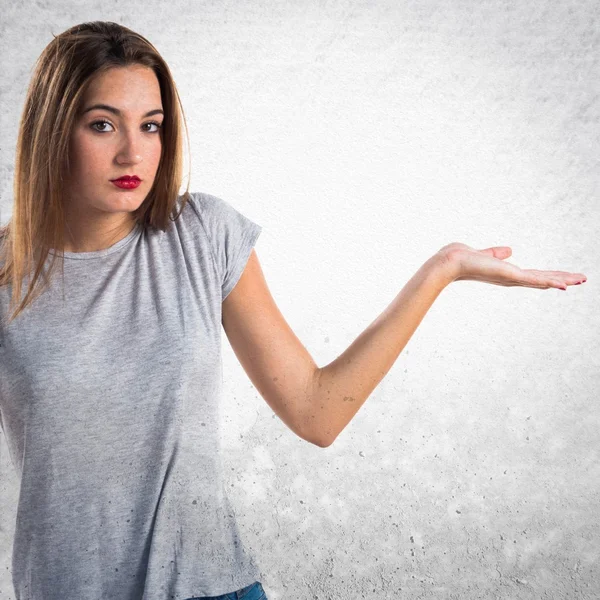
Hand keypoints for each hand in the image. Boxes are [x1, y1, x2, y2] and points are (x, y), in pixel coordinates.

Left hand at [437, 242, 586, 289]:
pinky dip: (549, 282)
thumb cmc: (460, 258)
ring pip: (542, 281)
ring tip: (580, 280)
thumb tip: (509, 250)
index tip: (564, 278)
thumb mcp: (484, 254)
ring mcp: (510, 278)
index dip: (549, 276)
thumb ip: (496, 253)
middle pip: (542, 280)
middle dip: (562, 279)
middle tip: (582, 280)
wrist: (449, 262)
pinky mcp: (509, 275)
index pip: (532, 275)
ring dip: (562, 280)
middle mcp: (510, 278)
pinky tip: (563, 284)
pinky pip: (533, 279)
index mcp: (506, 273)